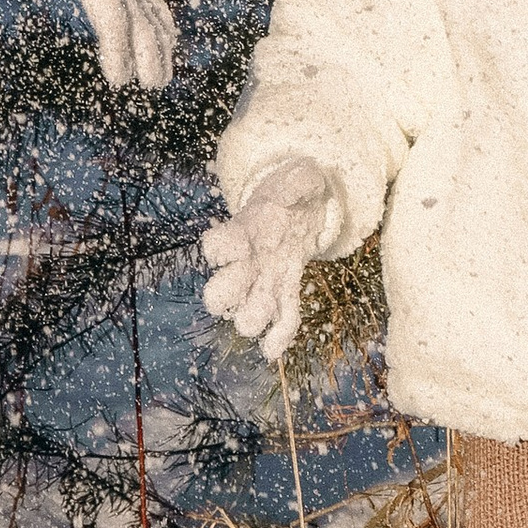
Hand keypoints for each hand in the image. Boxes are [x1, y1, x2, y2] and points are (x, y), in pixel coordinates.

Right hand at [202, 158, 334, 362]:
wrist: (296, 210)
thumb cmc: (289, 194)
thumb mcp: (296, 178)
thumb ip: (300, 181)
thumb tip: (308, 180)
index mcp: (244, 233)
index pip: (218, 245)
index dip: (220, 250)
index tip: (234, 246)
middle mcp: (247, 264)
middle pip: (220, 293)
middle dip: (225, 297)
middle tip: (240, 287)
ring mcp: (265, 283)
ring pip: (247, 315)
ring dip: (254, 318)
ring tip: (267, 308)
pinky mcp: (287, 292)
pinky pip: (282, 322)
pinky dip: (277, 338)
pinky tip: (272, 349)